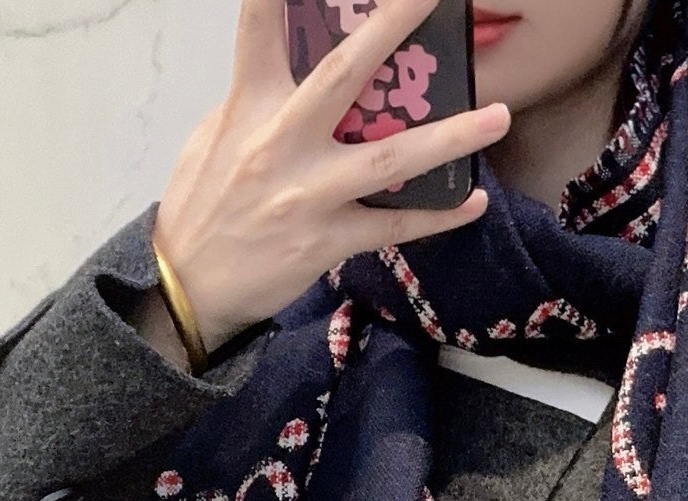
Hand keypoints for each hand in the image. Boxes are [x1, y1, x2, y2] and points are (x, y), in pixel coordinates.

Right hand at [152, 0, 510, 351]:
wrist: (189, 287)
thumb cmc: (204, 206)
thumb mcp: (216, 136)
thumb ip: (259, 100)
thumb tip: (299, 73)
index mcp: (249, 105)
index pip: (262, 27)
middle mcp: (282, 142)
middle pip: (344, 73)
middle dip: (392, 26)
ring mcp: (309, 193)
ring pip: (390, 159)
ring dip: (450, 137)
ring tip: (498, 116)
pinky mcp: (328, 240)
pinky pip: (394, 226)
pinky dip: (437, 216)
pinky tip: (473, 202)